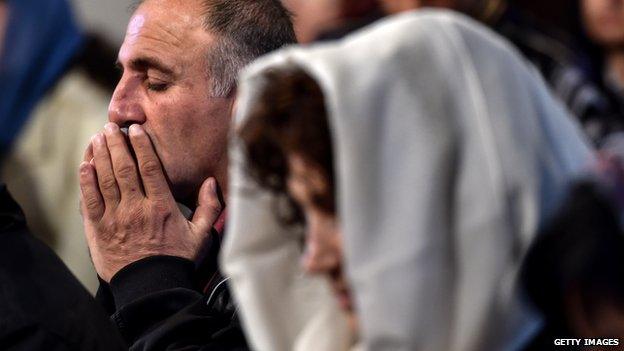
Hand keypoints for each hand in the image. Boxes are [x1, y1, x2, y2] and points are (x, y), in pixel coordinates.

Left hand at [79, 123, 221, 281]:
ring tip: (97, 138)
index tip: (135, 130)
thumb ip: (209, 207)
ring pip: (105, 179)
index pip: (149, 168)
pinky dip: (86, 180)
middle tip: (111, 127)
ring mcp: (115, 218)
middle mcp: (137, 208)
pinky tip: (85, 164)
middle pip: (123, 167)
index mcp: (161, 206)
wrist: (151, 288)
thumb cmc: (176, 260)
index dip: (141, 146)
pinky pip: (89, 200)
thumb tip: (211, 182)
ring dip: (100, 155)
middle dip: (116, 144)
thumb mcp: (201, 235)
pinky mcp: (99, 229)